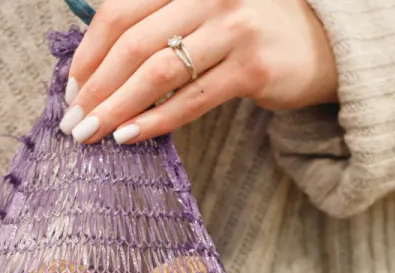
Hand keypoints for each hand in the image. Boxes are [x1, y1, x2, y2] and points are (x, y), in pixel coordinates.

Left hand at [63, 0, 338, 145]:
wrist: (324, 46)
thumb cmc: (251, 32)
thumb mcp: (203, 10)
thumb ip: (157, 21)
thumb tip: (91, 66)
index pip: (121, 10)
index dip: (89, 52)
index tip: (71, 87)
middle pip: (133, 42)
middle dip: (96, 86)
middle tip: (73, 121)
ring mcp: (234, 28)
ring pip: (158, 73)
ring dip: (116, 107)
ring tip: (92, 133)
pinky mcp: (252, 69)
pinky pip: (190, 100)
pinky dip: (153, 120)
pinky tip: (128, 137)